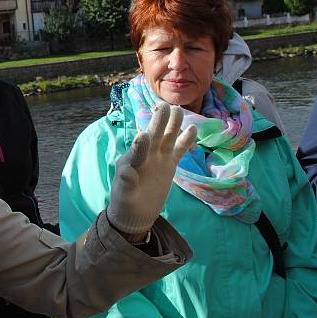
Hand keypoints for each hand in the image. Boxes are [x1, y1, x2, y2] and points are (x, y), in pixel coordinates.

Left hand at [107, 102, 196, 234]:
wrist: (136, 211)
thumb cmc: (125, 201)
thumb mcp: (124, 194)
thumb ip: (126, 182)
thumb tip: (127, 172)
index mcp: (130, 160)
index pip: (136, 151)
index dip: (140, 145)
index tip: (144, 135)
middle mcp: (145, 155)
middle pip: (153, 136)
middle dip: (158, 123)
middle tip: (164, 106)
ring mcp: (158, 158)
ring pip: (167, 138)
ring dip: (172, 125)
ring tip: (179, 110)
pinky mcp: (169, 164)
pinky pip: (178, 150)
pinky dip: (185, 141)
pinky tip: (192, 128)